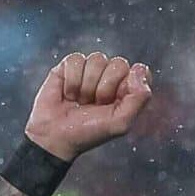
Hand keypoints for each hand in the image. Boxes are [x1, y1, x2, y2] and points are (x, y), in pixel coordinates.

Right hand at [25, 52, 153, 160]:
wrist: (55, 136)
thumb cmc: (88, 132)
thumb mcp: (120, 123)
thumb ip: (139, 98)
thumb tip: (140, 69)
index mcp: (127, 90)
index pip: (139, 72)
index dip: (127, 86)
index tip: (115, 103)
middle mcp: (110, 77)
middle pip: (119, 63)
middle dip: (105, 88)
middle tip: (95, 105)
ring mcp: (90, 70)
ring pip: (97, 59)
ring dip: (86, 86)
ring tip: (80, 101)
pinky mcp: (69, 66)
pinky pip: (77, 59)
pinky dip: (71, 80)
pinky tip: (68, 94)